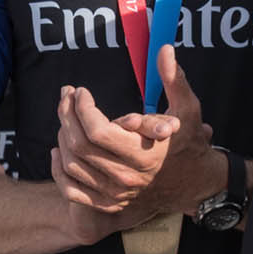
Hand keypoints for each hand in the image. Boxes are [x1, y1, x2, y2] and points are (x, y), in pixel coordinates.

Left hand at [51, 48, 213, 218]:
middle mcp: (127, 176)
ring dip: (63, 137)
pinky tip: (58, 151)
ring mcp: (116, 193)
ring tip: (66, 117)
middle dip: (67, 116)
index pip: (98, 131)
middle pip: (80, 146)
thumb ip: (174, 80)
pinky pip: (71, 191)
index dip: (83, 108)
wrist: (194, 183)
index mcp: (144, 154)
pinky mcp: (108, 203)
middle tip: (67, 97)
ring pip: (72, 165)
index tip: (81, 92)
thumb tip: (164, 50)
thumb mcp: (188, 109)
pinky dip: (59, 171)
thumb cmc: (189, 142)